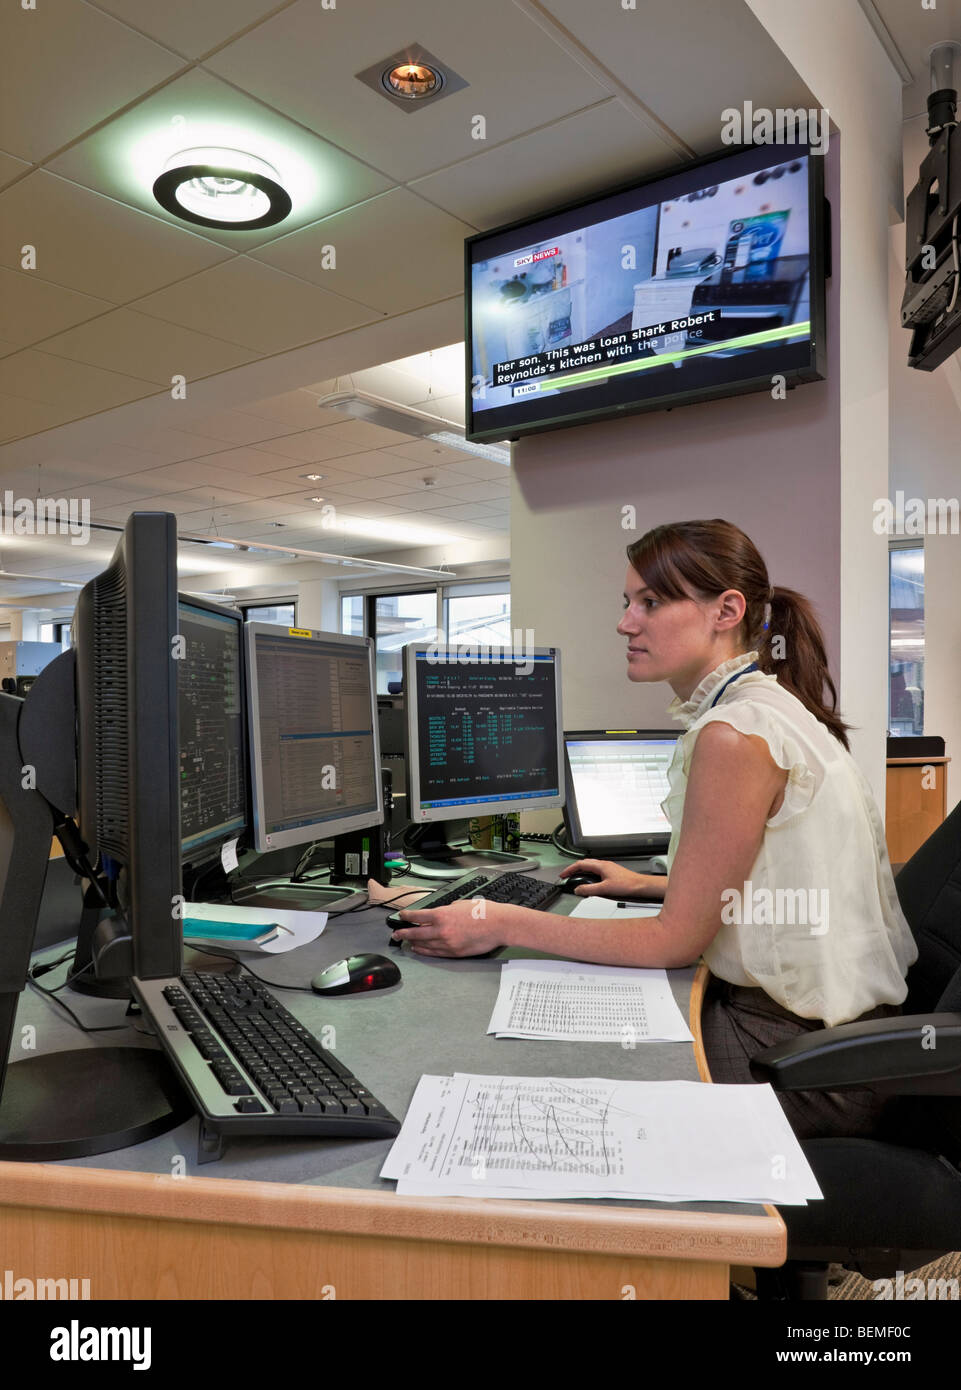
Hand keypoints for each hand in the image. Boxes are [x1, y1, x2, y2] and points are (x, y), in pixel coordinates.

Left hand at [392, 898, 528, 956]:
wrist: (499, 925)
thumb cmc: (484, 912)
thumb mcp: (461, 904)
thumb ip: (447, 909)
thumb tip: (441, 912)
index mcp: (442, 914)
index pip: (417, 916)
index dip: (406, 916)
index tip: (401, 916)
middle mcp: (442, 930)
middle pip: (416, 933)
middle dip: (404, 933)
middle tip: (396, 934)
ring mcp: (448, 943)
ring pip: (425, 945)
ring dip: (414, 943)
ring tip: (407, 942)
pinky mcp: (455, 952)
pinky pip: (436, 953)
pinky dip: (426, 951)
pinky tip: (421, 949)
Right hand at [558, 858, 650, 897]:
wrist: (640, 886)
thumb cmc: (627, 885)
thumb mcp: (605, 889)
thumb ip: (589, 890)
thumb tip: (578, 890)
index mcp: (601, 866)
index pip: (580, 864)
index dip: (569, 869)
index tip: (563, 874)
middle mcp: (604, 864)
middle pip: (584, 864)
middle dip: (574, 869)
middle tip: (567, 876)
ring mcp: (608, 868)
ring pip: (590, 867)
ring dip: (581, 872)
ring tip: (576, 879)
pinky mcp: (611, 872)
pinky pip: (596, 871)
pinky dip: (589, 874)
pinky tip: (590, 882)